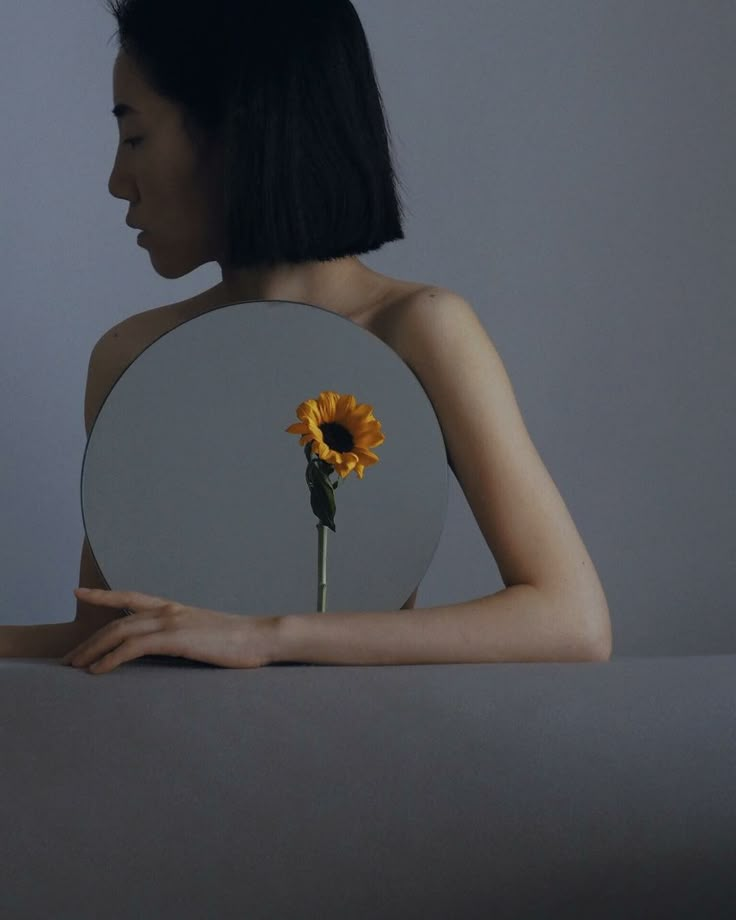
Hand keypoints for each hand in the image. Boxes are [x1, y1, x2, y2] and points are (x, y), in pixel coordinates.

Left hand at [62, 588, 278, 673]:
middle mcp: (168, 610)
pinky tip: (98, 671)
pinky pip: (134, 647)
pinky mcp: (176, 638)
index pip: (130, 597)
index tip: (78, 593)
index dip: (102, 596)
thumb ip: (183, 638)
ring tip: (75, 667)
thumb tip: (168, 653)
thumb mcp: (205, 635)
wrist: (260, 637)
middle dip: (89, 639)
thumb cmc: (238, 642)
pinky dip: (112, 658)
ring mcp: (172, 622)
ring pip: (120, 632)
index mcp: (174, 608)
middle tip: (69, 659)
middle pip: (117, 621)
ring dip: (93, 649)